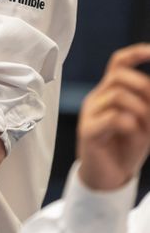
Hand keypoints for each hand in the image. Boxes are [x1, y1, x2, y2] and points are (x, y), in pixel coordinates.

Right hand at [77, 43, 149, 190]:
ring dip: (141, 110)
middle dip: (144, 86)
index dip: (136, 53)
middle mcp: (97, 98)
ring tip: (146, 128)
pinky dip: (131, 124)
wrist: (108, 179)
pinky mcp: (88, 131)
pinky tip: (133, 134)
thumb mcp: (145, 123)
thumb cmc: (126, 149)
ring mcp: (90, 113)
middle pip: (119, 75)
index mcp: (110, 92)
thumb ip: (149, 105)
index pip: (118, 62)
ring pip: (117, 95)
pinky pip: (113, 118)